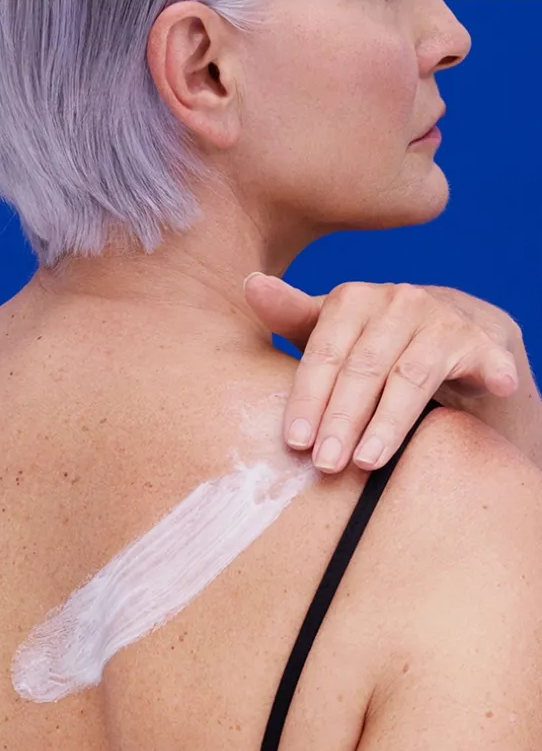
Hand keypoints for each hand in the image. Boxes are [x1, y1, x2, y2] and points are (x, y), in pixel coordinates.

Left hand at [243, 273, 521, 472]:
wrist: (450, 339)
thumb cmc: (371, 344)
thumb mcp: (328, 334)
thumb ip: (290, 315)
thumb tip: (251, 285)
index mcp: (352, 299)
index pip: (323, 352)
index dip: (307, 398)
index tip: (295, 443)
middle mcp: (399, 301)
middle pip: (364, 367)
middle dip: (341, 420)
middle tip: (326, 465)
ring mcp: (444, 318)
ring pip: (411, 375)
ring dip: (390, 422)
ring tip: (369, 462)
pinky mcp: (484, 341)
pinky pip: (485, 359)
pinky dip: (493, 372)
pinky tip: (498, 388)